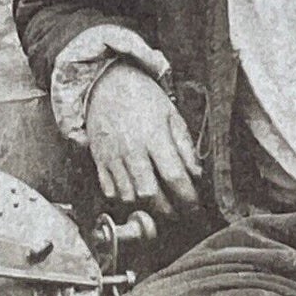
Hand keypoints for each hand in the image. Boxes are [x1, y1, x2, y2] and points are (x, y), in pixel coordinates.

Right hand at [85, 64, 201, 216]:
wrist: (107, 83)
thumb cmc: (143, 98)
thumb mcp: (172, 115)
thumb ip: (185, 147)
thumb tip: (197, 175)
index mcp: (154, 136)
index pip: (175, 177)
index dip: (188, 198)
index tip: (195, 207)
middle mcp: (132, 149)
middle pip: (150, 193)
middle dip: (168, 210)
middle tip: (179, 212)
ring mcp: (112, 156)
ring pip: (128, 196)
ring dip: (145, 206)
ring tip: (158, 203)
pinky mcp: (98, 159)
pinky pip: (109, 191)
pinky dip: (123, 198)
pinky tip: (135, 193)